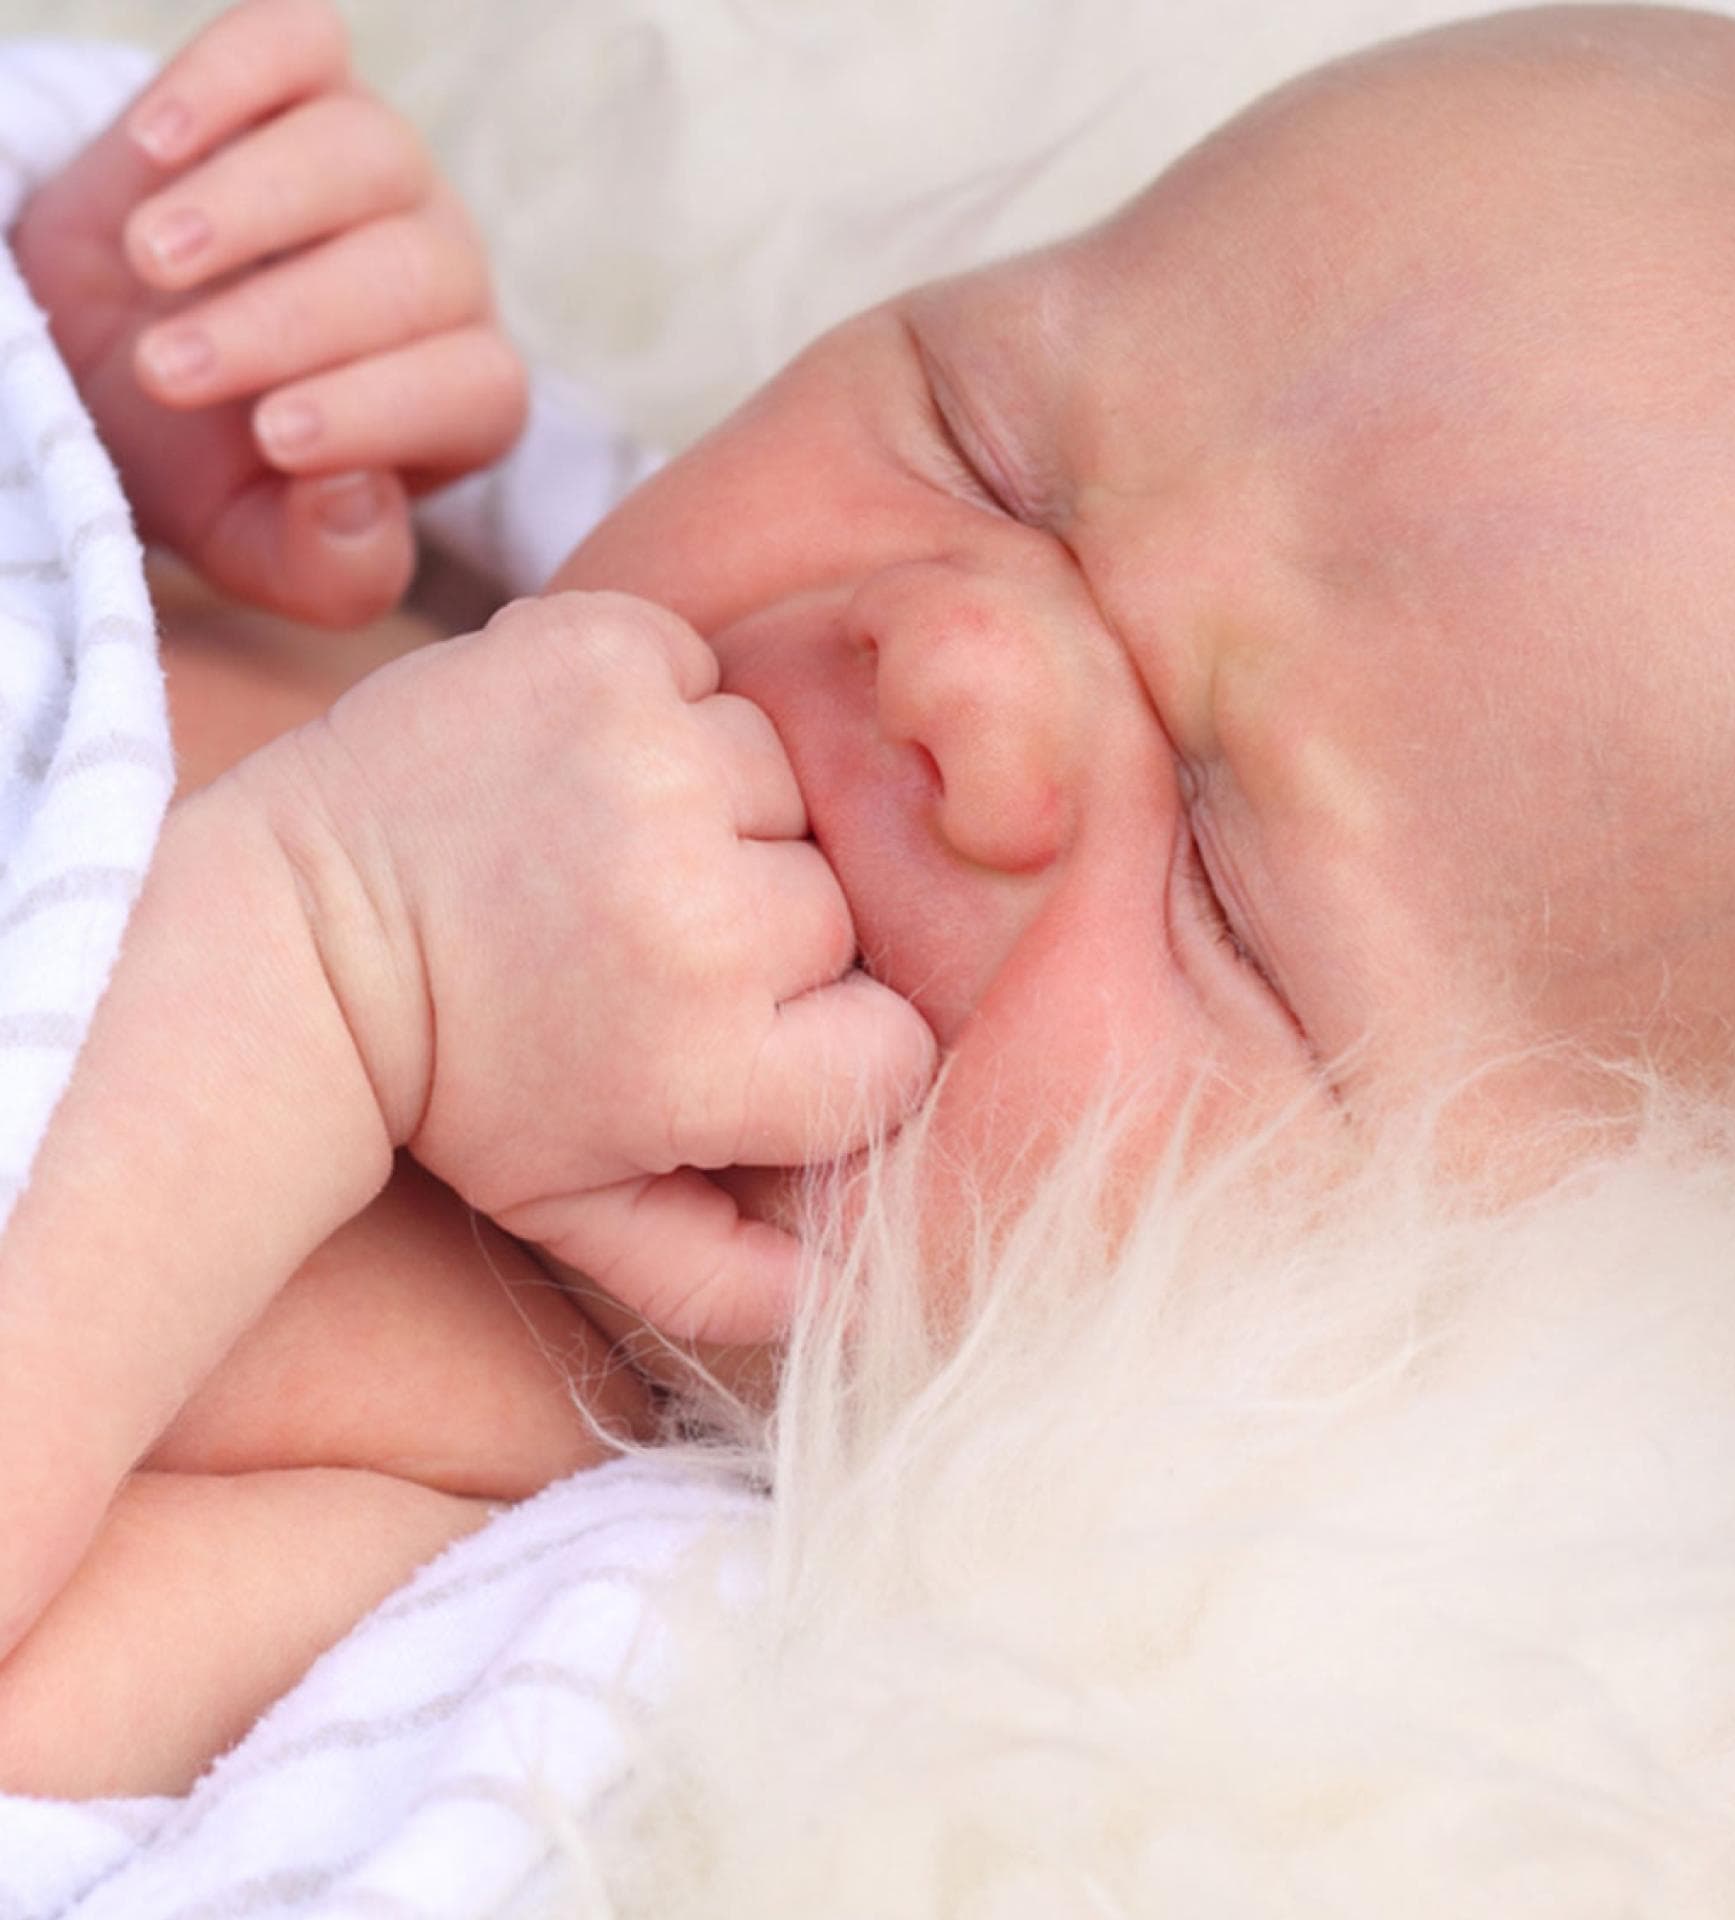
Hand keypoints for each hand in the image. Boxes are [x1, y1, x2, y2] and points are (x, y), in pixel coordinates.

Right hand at [11, 0, 526, 627]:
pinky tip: (155, 147)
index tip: (273, 441)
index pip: (470, 386)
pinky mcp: (303, 83)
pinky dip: (231, 78)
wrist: (107, 368)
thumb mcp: (265, 551)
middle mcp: (444, 276)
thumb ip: (330, 565)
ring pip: (363, 151)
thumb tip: (354, 499)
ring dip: (255, 207)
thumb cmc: (209, 471)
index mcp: (464, 393)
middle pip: (416, 274)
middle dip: (289, 325)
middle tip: (171, 372)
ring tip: (152, 265)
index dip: (380, 411)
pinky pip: (299, 42)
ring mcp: (383, 171)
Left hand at [244, 591, 937, 1342]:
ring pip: (790, 786)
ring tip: (614, 854)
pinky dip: (667, 712)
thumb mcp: (576, 1210)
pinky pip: (713, 677)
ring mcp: (649, 761)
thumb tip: (844, 1294)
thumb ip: (719, 1277)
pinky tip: (588, 771)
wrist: (300, 928)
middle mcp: (695, 907)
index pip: (890, 1049)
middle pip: (840, 915)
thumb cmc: (455, 1081)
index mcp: (705, 1059)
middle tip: (643, 946)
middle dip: (768, 935)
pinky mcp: (603, 649)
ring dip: (724, 818)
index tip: (727, 1037)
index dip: (821, 1048)